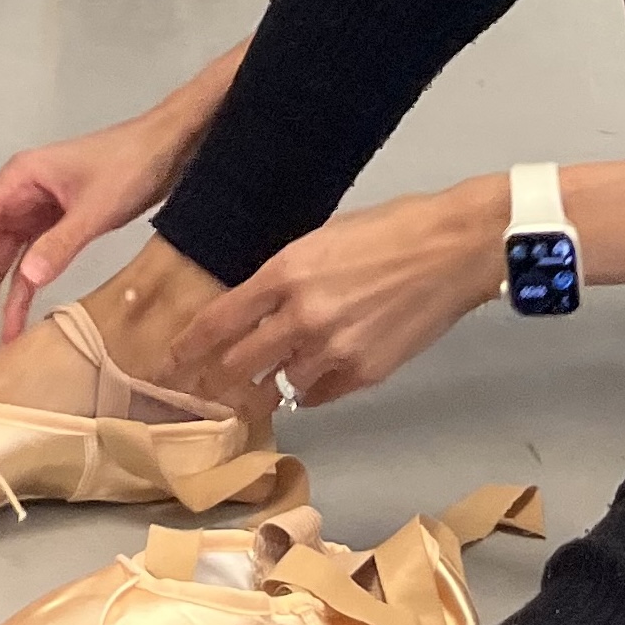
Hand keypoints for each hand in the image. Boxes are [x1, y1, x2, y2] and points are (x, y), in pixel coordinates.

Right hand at [0, 108, 194, 358]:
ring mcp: (31, 214)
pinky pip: (24, 268)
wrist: (167, 148)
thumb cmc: (130, 162)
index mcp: (16, 181)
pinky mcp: (50, 229)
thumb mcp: (97, 205)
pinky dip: (17, 298)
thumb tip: (28, 279)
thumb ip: (62, 242)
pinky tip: (12, 330)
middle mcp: (15, 198)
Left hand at [168, 182, 506, 410]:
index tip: (172, 360)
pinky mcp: (365, 374)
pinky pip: (320, 394)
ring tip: (261, 385)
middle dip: (217, 379)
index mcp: (287, 272)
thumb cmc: (392, 229)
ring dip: (270, 384)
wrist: (453, 249)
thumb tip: (259, 304)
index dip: (191, 346)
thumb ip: (286, 276)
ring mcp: (335, 350)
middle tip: (201, 390)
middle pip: (240, 362)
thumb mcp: (323, 238)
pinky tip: (311, 379)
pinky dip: (311, 388)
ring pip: (280, 385)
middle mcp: (303, 316)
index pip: (221, 320)